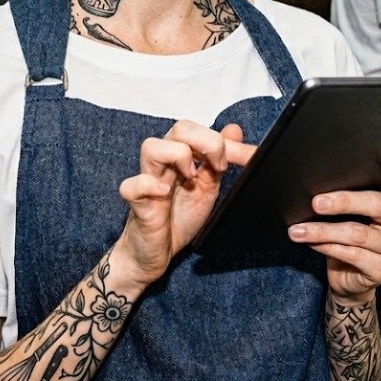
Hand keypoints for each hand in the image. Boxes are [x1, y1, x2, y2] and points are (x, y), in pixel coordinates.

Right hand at [115, 121, 253, 286]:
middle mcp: (164, 162)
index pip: (201, 131)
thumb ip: (219, 158)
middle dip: (207, 142)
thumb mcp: (208, 186)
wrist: (157, 251)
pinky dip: (148, 185)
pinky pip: (131, 186)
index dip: (227, 142)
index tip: (249, 157)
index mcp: (181, 155)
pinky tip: (164, 193)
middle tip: (220, 167)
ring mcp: (148, 181)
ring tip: (191, 178)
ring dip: (179, 156)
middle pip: (179, 129)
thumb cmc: (178, 217)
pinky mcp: (136, 203)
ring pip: (152, 147)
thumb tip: (234, 130)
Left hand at [286, 163, 380, 305]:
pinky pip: (352, 255)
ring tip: (299, 229)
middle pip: (378, 205)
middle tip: (316, 202)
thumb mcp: (352, 212)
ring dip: (323, 230)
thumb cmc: (349, 232)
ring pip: (358, 233)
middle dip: (344, 201)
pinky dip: (327, 247)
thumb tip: (316, 181)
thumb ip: (349, 195)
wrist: (349, 277)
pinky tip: (310, 242)